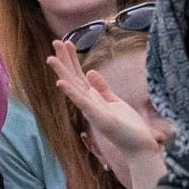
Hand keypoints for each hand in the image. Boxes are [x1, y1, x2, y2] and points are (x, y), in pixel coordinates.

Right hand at [49, 39, 169, 164]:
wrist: (138, 146)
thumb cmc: (128, 127)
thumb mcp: (114, 101)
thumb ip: (102, 88)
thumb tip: (90, 71)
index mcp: (93, 98)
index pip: (79, 75)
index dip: (72, 59)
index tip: (66, 42)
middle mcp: (89, 103)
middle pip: (74, 77)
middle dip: (65, 60)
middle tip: (55, 41)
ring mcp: (92, 110)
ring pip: (74, 87)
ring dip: (62, 73)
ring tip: (50, 58)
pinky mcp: (99, 117)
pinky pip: (83, 102)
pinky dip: (71, 92)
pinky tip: (61, 82)